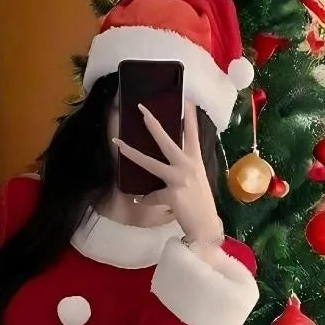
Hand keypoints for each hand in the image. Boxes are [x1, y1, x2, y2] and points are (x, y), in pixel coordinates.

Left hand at [113, 105, 224, 245]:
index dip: (190, 116)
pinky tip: (140, 202)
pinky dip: (145, 200)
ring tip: (117, 143)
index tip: (186, 98)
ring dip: (132, 153)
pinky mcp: (172, 194)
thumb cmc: (199, 202)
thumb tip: (165, 164)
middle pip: (167, 140)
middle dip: (153, 124)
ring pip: (151, 163)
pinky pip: (150, 196)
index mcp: (195, 160)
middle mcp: (188, 165)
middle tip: (141, 109)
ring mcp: (180, 178)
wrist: (206, 226)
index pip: (192, 133)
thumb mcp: (195, 180)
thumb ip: (182, 169)